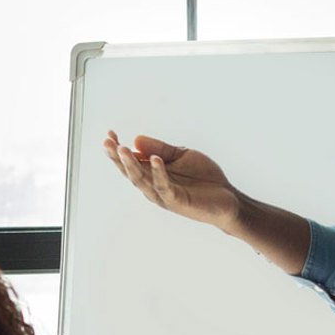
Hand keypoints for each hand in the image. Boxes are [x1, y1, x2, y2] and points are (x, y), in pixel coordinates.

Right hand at [103, 131, 245, 230]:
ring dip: (131, 165)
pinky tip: (155, 159)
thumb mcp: (181, 155)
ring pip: (142, 180)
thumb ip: (160, 148)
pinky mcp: (177, 201)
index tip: (110, 134)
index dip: (118, 149)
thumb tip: (136, 140)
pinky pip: (164, 186)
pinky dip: (159, 173)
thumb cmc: (202, 178)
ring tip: (122, 148)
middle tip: (107, 142)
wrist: (227, 197)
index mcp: (152, 174)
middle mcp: (153, 186)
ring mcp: (163, 195)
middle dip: (117, 157)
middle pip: (130, 171)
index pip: (130, 161)